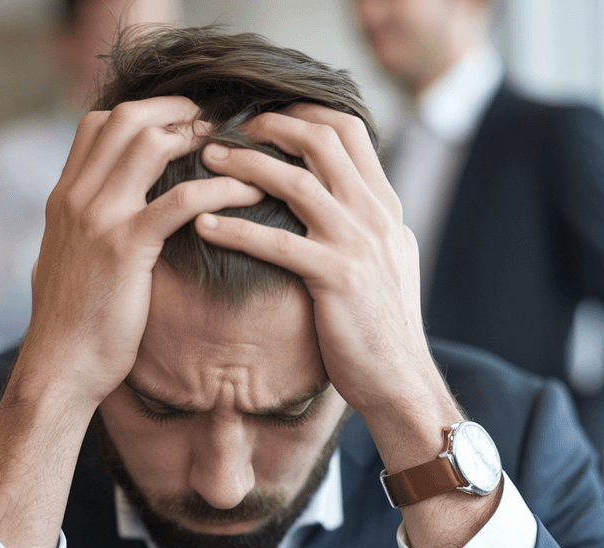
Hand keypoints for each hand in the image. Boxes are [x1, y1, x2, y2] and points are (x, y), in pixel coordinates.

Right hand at [0, 97, 262, 547]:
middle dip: (178, 112)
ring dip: (202, 139)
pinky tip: (249, 194)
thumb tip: (99, 224)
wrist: (60, 367)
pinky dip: (221, 188)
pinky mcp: (126, 247)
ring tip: (240, 150)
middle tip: (219, 124)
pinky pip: (181, 200)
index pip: (98, 123)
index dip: (145, 111)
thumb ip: (81, 231)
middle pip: (128, 118)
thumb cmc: (71, 326)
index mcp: (64, 197)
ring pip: (152, 143)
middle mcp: (77, 197)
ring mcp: (98, 218)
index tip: (183, 122)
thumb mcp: (67, 263)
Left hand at [195, 105, 459, 466]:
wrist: (400, 378)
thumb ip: (367, 227)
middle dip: (269, 124)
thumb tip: (342, 203)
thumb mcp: (388, 263)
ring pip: (295, 181)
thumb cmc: (384, 329)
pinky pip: (275, 242)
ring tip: (206, 161)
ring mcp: (357, 243)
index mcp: (385, 207)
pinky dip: (235, 229)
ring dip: (244, 164)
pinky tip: (203, 225)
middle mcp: (374, 215)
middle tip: (227, 127)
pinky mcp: (335, 277)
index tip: (264, 115)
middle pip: (321, 139)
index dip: (302, 112)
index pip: (349, 130)